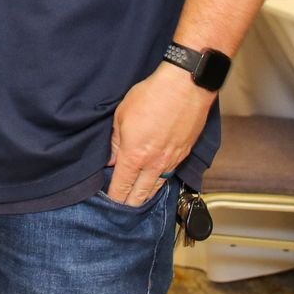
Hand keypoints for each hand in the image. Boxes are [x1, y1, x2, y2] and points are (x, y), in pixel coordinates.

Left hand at [107, 62, 212, 203]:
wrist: (184, 87)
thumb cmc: (151, 96)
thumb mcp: (121, 117)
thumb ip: (115, 143)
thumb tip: (110, 160)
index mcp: (134, 156)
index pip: (122, 186)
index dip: (114, 197)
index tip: (109, 201)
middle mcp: (154, 164)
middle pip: (140, 194)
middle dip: (129, 202)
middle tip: (121, 206)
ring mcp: (172, 161)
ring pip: (157, 187)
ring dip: (146, 195)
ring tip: (137, 200)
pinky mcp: (184, 154)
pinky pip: (171, 175)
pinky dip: (161, 182)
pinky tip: (156, 181)